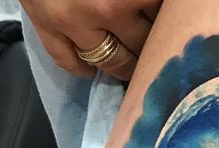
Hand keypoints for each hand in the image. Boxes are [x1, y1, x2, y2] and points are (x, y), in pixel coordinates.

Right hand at [21, 0, 161, 79]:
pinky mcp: (47, 28)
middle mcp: (106, 8)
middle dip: (153, 43)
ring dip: (128, 65)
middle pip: (144, 43)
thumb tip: (165, 4)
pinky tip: (96, 67)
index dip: (171, 20)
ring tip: (136, 61)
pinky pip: (72, 63)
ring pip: (115, 62)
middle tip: (157, 43)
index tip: (172, 23)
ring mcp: (75, 23)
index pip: (165, 17)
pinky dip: (87, 69)